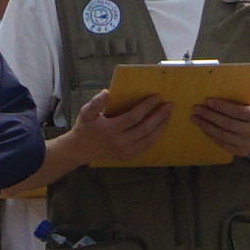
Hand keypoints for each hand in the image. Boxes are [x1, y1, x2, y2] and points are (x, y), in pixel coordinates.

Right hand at [52, 89, 175, 171]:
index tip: (157, 97)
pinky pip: (146, 147)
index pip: (134, 117)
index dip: (147, 107)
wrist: (80, 150)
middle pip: (145, 129)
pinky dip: (155, 137)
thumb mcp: (86, 113)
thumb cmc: (85, 128)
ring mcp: (125, 152)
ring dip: (161, 126)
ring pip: (149, 139)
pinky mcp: (128, 157)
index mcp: (110, 130)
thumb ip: (96, 102)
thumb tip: (107, 92)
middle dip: (159, 116)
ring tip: (168, 115)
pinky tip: (160, 127)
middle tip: (169, 105)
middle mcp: (120, 143)